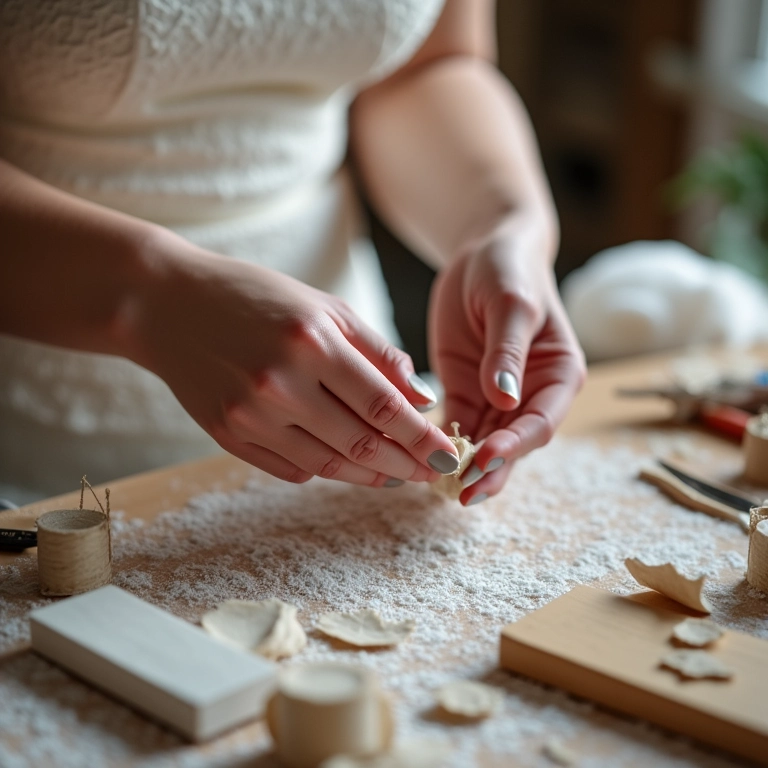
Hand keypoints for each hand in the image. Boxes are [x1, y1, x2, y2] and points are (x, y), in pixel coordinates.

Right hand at [125, 232, 460, 485]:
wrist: (168, 303)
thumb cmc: (256, 297)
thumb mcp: (324, 308)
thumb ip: (378, 353)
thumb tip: (423, 399)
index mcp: (312, 342)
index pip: (384, 406)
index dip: (422, 438)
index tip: (449, 455)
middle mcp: (281, 384)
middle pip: (362, 444)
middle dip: (407, 465)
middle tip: (434, 473)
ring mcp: (250, 415)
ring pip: (329, 465)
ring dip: (371, 476)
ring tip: (399, 474)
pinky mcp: (228, 436)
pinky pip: (292, 468)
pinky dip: (327, 470)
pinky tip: (348, 464)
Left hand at [428, 216, 585, 503]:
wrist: (483, 252)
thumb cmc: (509, 271)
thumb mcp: (511, 305)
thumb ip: (508, 352)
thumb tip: (506, 398)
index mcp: (558, 376)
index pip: (540, 422)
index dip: (515, 445)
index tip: (487, 457)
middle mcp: (531, 395)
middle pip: (513, 443)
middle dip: (490, 469)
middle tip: (463, 494)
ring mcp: (497, 398)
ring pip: (483, 443)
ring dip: (465, 466)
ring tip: (441, 489)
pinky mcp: (466, 393)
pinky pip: (456, 427)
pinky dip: (442, 445)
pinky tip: (423, 459)